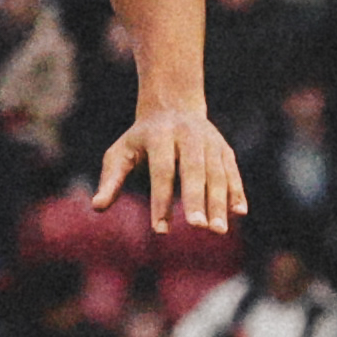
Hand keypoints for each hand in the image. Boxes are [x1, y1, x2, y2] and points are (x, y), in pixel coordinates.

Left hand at [96, 101, 246, 241]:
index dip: (160, 200)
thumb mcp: (120, 153)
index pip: (161, 171)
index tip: (160, 230)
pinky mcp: (224, 148)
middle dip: (196, 199)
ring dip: (219, 202)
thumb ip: (111, 180)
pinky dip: (236, 191)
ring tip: (218, 231)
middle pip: (193, 170)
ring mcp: (209, 141)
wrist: (172, 105)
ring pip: (216, 173)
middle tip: (197, 228)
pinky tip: (239, 213)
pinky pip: (232, 172)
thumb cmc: (141, 139)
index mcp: (159, 135)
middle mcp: (188, 135)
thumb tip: (97, 207)